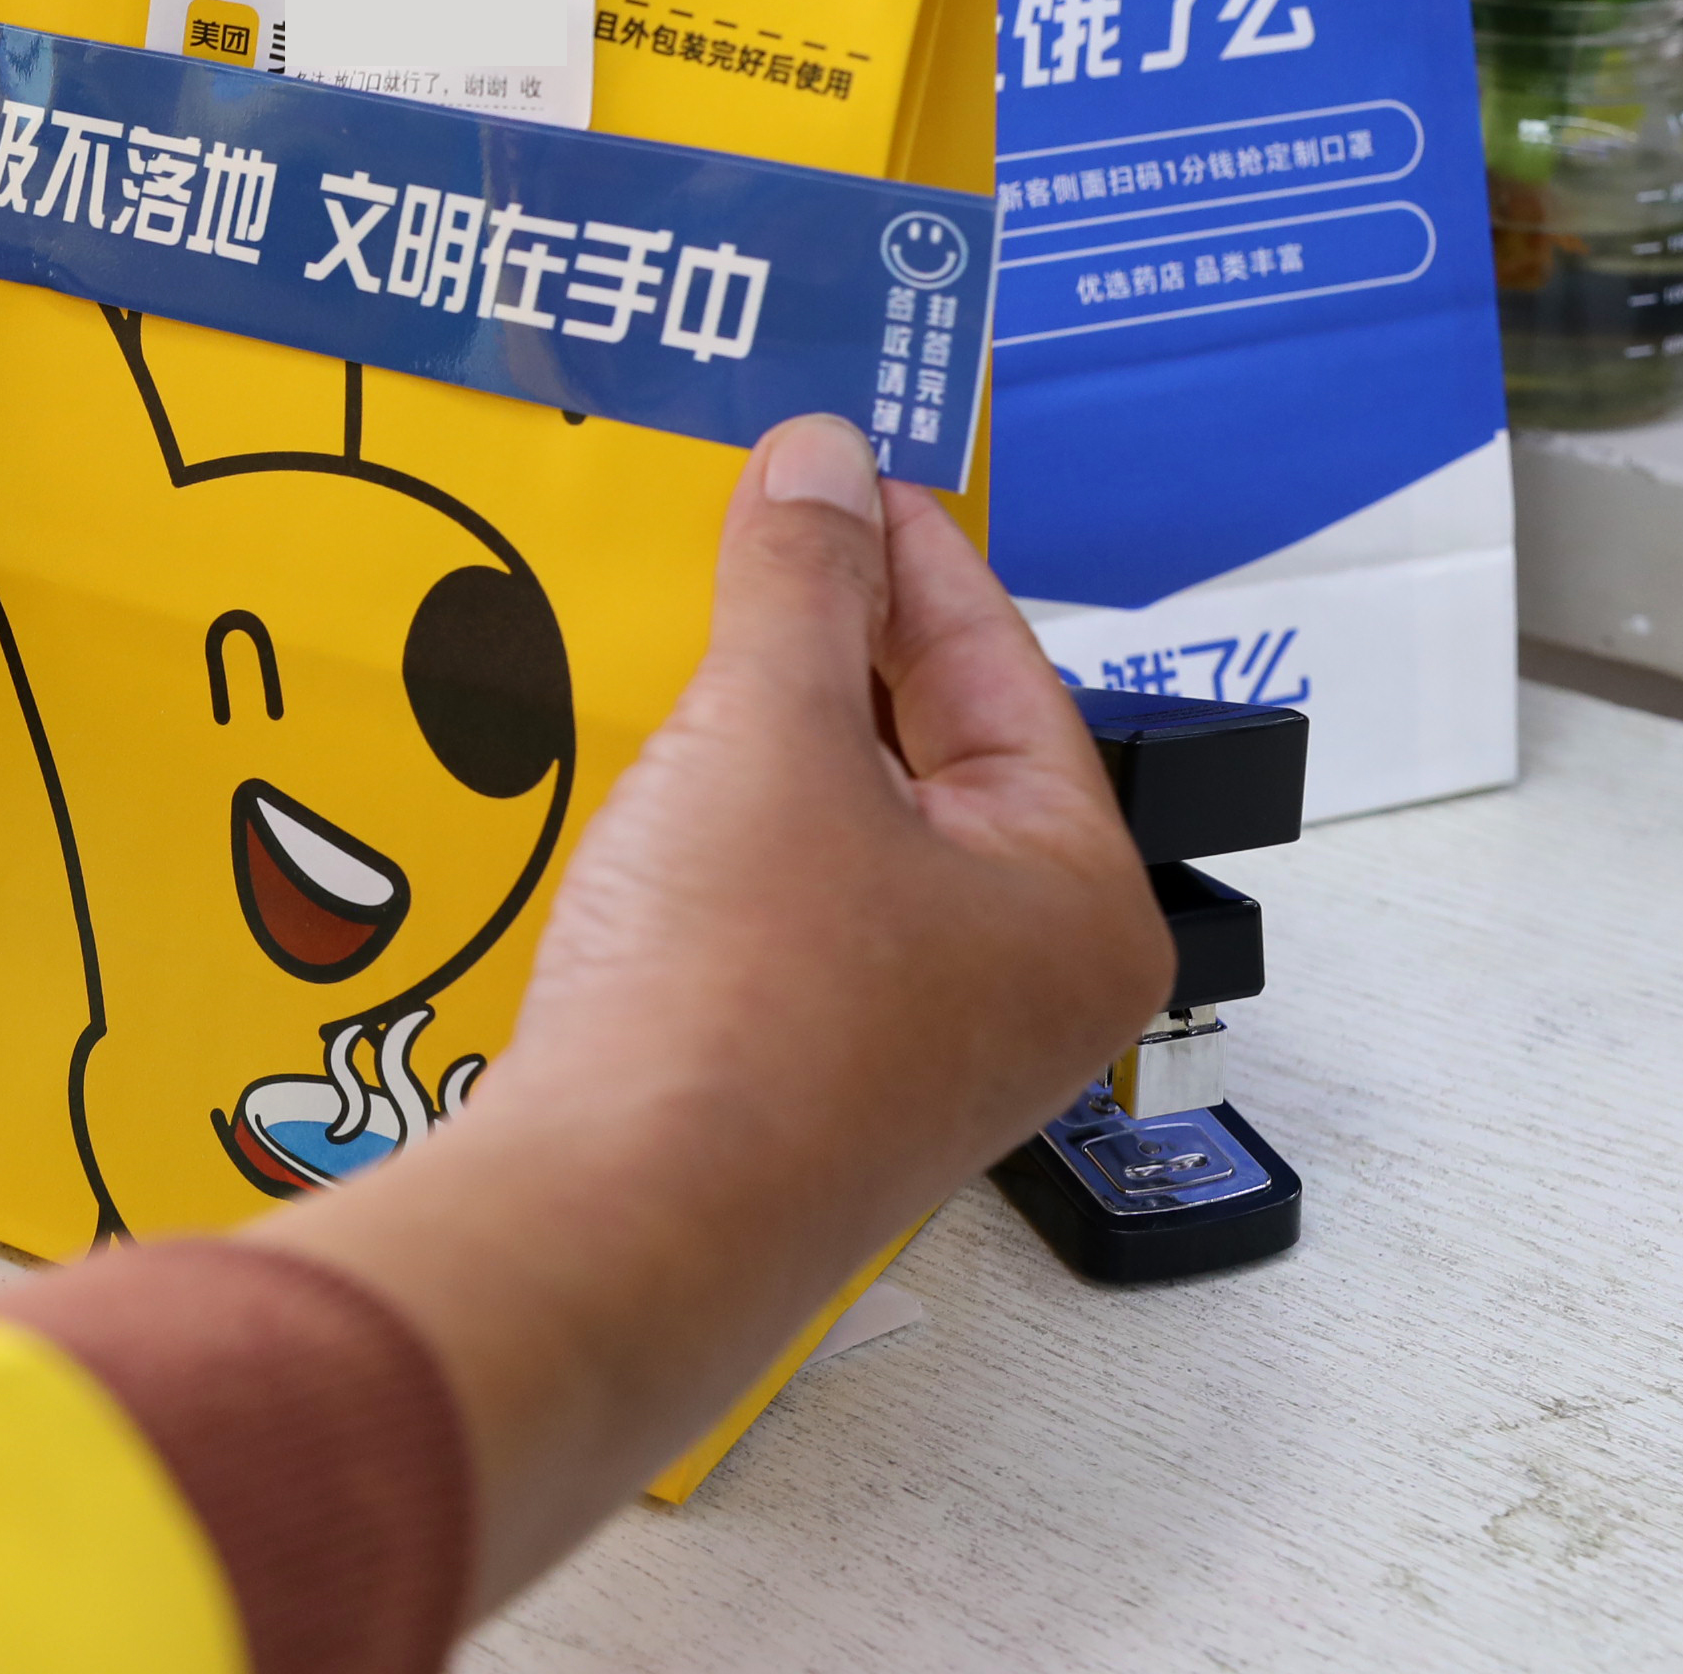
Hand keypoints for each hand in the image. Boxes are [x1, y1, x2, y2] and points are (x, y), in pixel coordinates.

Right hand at [252, 414, 1168, 1606]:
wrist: (607, 1228)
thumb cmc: (736, 991)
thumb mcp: (770, 735)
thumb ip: (803, 580)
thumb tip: (825, 454)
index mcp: (1074, 899)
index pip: (1003, 672)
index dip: (909, 551)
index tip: (835, 462)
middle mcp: (1021, 983)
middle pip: (937, 756)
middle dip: (835, 641)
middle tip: (752, 526)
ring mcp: (914, 1046)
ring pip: (856, 833)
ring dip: (774, 732)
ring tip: (696, 624)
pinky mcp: (804, 1083)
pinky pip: (791, 907)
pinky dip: (734, 824)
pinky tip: (658, 769)